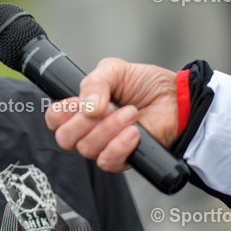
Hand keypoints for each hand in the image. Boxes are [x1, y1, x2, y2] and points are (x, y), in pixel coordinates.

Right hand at [45, 58, 178, 171]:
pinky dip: (119, 145)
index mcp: (81, 107)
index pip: (54, 118)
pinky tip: (134, 132)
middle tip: (109, 107)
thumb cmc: (145, 85)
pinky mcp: (122, 160)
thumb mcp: (115, 70)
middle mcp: (88, 129)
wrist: (176, 98)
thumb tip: (86, 108)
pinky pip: (107, 161)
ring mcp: (104, 145)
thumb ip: (94, 82)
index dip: (61, 113)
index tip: (79, 103)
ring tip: (130, 112)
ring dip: (109, 128)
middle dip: (85, 122)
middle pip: (65, 138)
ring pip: (87, 148)